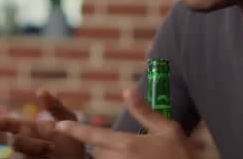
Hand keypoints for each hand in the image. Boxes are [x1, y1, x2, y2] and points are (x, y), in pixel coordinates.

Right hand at [0, 89, 84, 158]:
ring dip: (36, 155)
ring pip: (19, 157)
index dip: (2, 123)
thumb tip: (40, 91)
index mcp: (30, 128)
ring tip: (53, 155)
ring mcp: (26, 158)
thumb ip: (55, 107)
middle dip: (32, 144)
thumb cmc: (71, 140)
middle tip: (51, 147)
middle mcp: (25, 144)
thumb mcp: (67, 120)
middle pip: (16, 142)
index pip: (11, 124)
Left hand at [56, 89, 192, 158]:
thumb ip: (144, 111)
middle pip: (98, 152)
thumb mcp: (168, 130)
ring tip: (136, 155)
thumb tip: (127, 90)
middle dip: (107, 148)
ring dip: (112, 158)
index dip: (74, 130)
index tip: (59, 125)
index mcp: (127, 145)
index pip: (92, 136)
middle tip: (132, 150)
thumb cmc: (182, 157)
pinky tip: (135, 158)